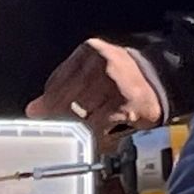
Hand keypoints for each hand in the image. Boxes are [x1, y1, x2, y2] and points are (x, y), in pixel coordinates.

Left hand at [26, 39, 162, 148]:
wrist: (160, 80)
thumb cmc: (121, 78)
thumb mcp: (91, 72)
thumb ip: (62, 87)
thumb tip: (34, 109)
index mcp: (88, 52)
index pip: (56, 81)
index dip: (47, 103)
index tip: (40, 116)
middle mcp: (101, 64)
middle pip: (65, 99)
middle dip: (58, 119)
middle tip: (58, 132)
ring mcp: (114, 84)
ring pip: (80, 115)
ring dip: (77, 131)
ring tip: (79, 137)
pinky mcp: (124, 105)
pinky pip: (98, 127)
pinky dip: (93, 138)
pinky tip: (94, 141)